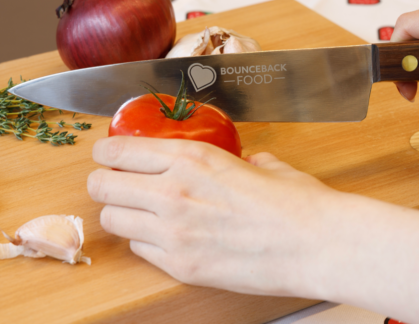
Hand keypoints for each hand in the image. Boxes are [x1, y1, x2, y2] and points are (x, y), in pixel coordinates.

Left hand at [87, 136, 342, 295]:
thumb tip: (245, 163)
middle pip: (102, 186)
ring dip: (123, 213)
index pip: (118, 152)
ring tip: (142, 213)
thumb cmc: (296, 202)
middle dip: (105, 184)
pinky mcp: (181, 266)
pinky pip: (140, 249)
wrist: (316, 244)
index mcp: (192, 158)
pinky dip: (146, 241)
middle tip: (117, 185)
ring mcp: (173, 233)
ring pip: (112, 219)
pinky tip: (167, 237)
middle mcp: (173, 192)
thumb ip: (241, 161)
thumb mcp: (264, 165)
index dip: (106, 154)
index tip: (108, 157)